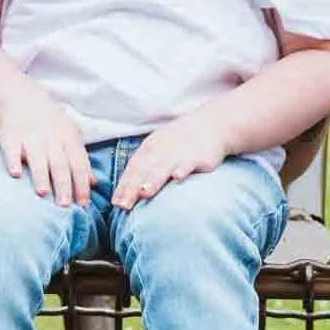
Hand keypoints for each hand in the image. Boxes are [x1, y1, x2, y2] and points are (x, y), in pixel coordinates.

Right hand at [0, 90, 91, 206]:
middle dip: (63, 184)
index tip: (83, 203)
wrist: (21, 99)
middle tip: (65, 205)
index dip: (81, 184)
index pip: (78, 163)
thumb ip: (81, 160)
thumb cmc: (50, 125)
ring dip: (40, 175)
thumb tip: (94, 183)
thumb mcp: (70, 137)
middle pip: (59, 164)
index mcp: (68, 139)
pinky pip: (12, 149)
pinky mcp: (11, 136)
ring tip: (43, 193)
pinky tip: (16, 174)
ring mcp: (30, 137)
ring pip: (37, 158)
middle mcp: (51, 139)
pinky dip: (13, 161)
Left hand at [111, 115, 230, 209]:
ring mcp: (179, 151)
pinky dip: (182, 168)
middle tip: (123, 205)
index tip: (116, 203)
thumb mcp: (160, 149)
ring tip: (144, 193)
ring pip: (163, 166)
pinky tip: (177, 177)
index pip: (133, 168)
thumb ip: (147, 168)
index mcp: (150, 148)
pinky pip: (189, 162)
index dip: (124, 185)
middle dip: (132, 187)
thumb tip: (130, 193)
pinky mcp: (197, 154)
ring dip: (154, 179)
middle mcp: (161, 149)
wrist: (212, 124)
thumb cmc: (182, 142)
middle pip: (144, 169)